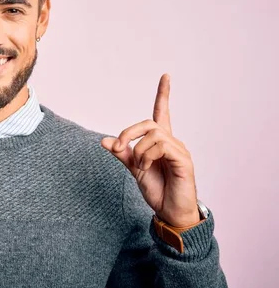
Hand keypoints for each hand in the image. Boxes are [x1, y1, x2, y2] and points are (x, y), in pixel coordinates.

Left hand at [101, 73, 199, 226]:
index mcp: (160, 141)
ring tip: (139, 165)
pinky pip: (161, 146)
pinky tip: (147, 167)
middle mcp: (172, 141)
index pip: (162, 112)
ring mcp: (179, 150)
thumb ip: (122, 154)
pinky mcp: (183, 160)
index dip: (163, 94)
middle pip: (148, 122)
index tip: (166, 76)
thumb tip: (104, 140)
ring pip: (153, 134)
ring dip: (138, 149)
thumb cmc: (157, 189)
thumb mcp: (134, 169)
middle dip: (128, 132)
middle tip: (118, 147)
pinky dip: (147, 155)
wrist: (169, 211)